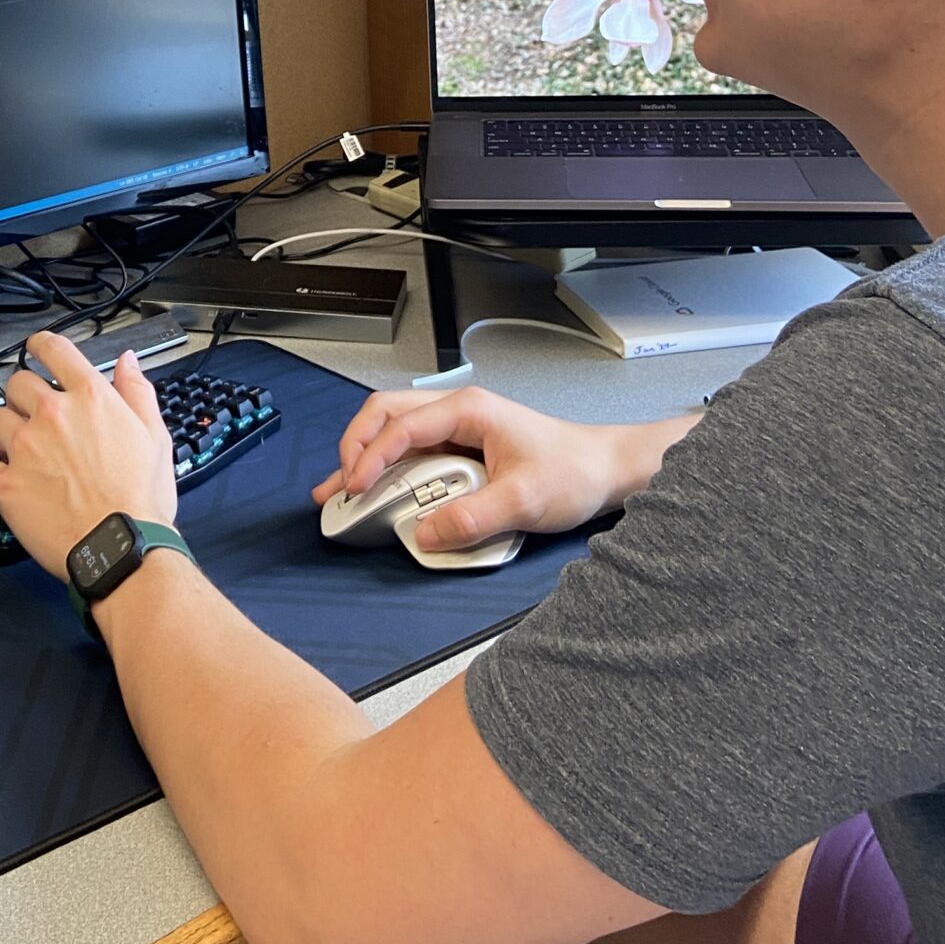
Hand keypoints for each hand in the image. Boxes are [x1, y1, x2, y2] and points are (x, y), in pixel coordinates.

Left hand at [0, 333, 179, 575]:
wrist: (122, 549)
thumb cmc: (140, 500)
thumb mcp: (155, 436)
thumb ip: (137, 391)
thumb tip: (127, 361)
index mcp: (89, 397)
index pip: (52, 349)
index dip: (40, 345)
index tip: (37, 350)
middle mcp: (52, 414)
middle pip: (17, 383)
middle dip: (24, 397)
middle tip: (36, 419)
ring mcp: (24, 448)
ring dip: (5, 432)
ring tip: (22, 452)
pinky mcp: (5, 483)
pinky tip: (11, 482)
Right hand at [312, 385, 629, 553]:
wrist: (605, 470)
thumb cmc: (574, 470)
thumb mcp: (524, 500)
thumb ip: (472, 518)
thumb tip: (424, 532)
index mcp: (468, 410)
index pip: (400, 427)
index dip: (370, 458)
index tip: (356, 490)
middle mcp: (457, 412)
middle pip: (384, 415)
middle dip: (354, 449)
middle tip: (339, 487)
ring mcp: (457, 428)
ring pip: (393, 430)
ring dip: (365, 457)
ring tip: (341, 490)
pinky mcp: (461, 448)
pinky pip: (413, 451)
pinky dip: (388, 469)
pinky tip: (378, 492)